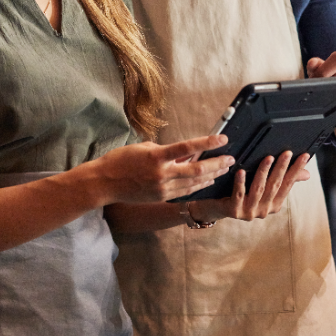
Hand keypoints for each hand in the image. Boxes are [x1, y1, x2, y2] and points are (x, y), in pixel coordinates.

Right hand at [90, 135, 233, 204]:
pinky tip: (208, 180)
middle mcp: (162, 174)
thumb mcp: (144, 148)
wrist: (104, 183)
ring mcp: (162, 188)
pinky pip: (185, 190)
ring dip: (212, 175)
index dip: (208, 143)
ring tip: (224, 168)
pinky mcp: (161, 197)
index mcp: (157, 157)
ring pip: (194, 183)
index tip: (223, 138)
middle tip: (231, 158)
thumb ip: (166, 151)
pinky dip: (198, 185)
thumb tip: (186, 152)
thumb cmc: (121, 160)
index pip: (188, 148)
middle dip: (217, 164)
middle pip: (197, 170)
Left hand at [193, 151, 311, 222]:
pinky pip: (238, 195)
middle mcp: (264, 210)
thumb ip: (284, 181)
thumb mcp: (264, 188)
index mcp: (274, 204)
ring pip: (259, 189)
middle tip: (287, 153)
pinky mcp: (234, 211)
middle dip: (282, 168)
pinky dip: (240, 183)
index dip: (296, 170)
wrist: (216, 207)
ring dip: (264, 173)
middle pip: (275, 186)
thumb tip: (307, 174)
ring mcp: (249, 212)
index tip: (304, 156)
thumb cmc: (243, 194)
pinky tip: (241, 171)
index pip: (288, 184)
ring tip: (268, 158)